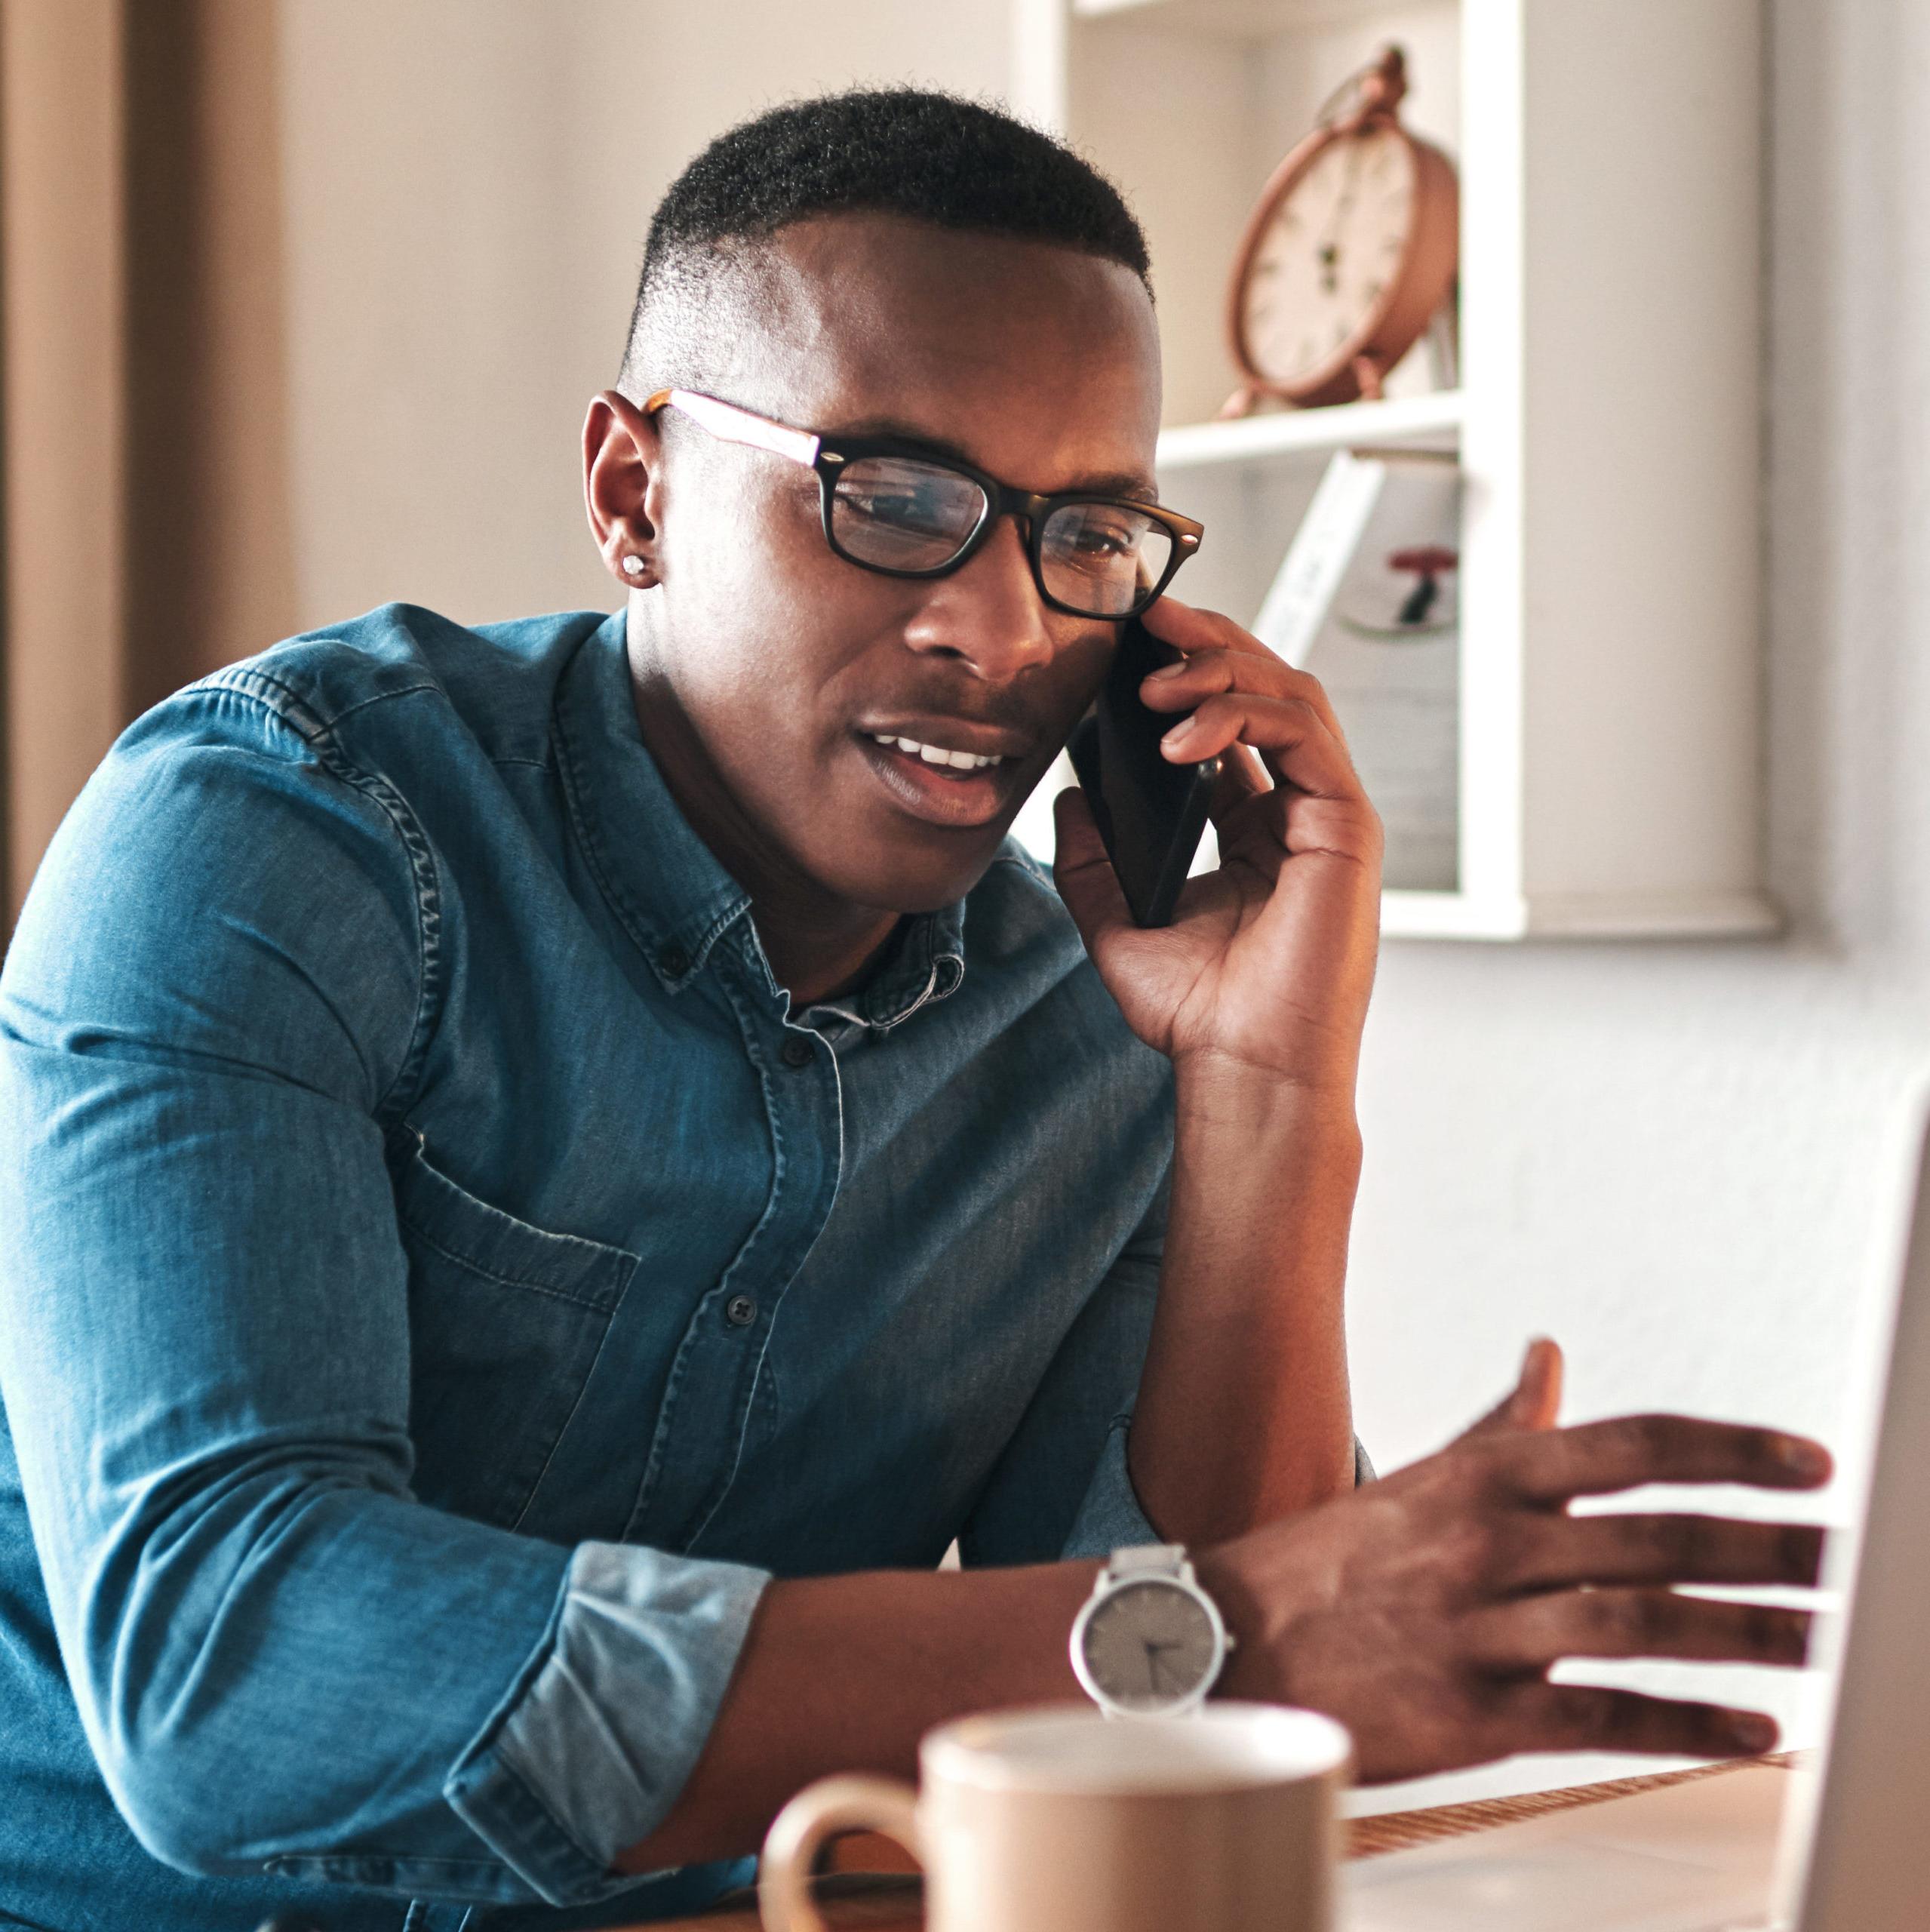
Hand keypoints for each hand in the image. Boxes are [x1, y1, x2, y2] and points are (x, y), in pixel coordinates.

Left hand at [1051, 596, 1382, 1094]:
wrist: (1243, 1070)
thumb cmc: (1197, 1014)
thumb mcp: (1115, 924)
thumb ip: (1090, 860)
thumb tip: (1069, 797)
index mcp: (1252, 827)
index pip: (1229, 720)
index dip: (1185, 672)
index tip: (1129, 645)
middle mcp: (1294, 812)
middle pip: (1265, 688)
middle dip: (1206, 644)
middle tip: (1146, 621)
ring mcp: (1326, 815)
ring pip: (1289, 695)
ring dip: (1219, 670)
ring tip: (1152, 685)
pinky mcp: (1346, 826)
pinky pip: (1303, 733)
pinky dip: (1242, 714)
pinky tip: (1181, 735)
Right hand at [1197, 1341, 1831, 1782]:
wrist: (1225, 1641)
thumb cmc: (1333, 1558)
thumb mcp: (1422, 1477)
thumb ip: (1502, 1422)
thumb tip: (1550, 1353)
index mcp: (1484, 1476)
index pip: (1630, 1446)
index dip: (1728, 1451)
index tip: (1809, 1461)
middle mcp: (1489, 1542)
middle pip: (1655, 1537)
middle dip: (1767, 1546)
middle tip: (1849, 1557)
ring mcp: (1479, 1628)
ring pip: (1639, 1622)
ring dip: (1746, 1633)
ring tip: (1824, 1638)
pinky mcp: (1471, 1715)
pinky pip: (1596, 1718)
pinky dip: (1681, 1724)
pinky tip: (1749, 1728)